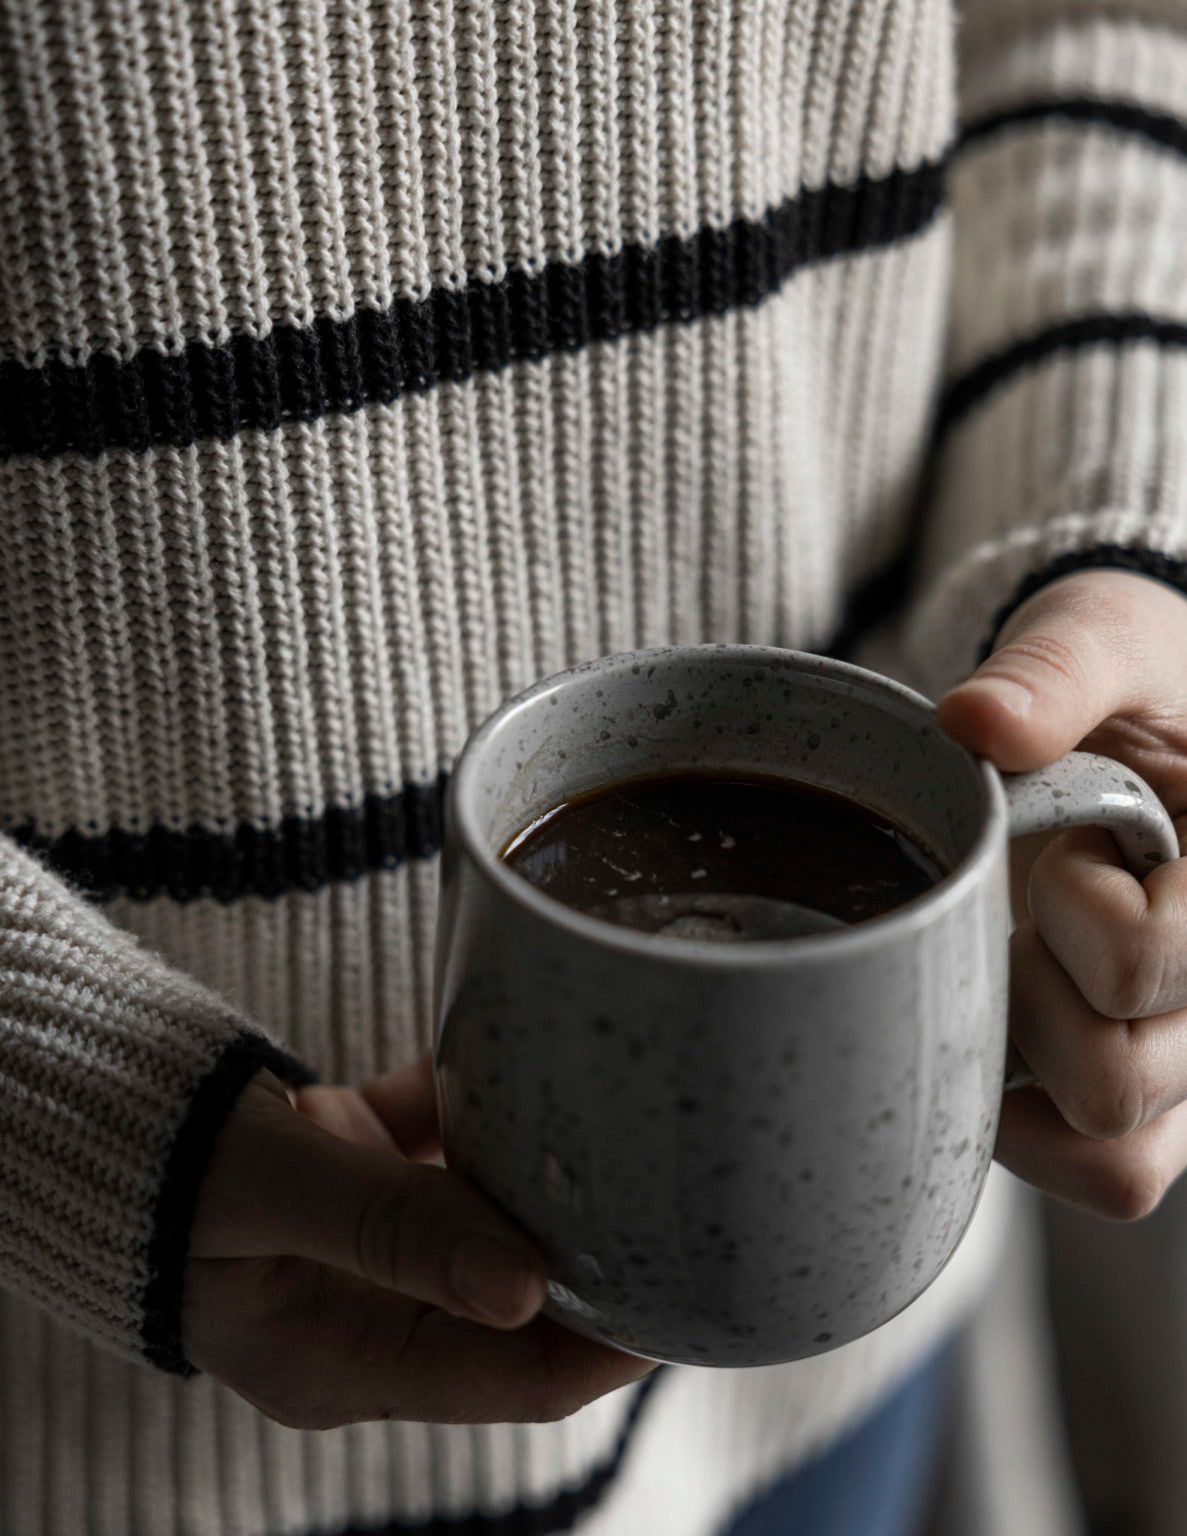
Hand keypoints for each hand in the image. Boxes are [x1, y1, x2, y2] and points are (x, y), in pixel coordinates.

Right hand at [183, 1055, 651, 1426]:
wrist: (90, 1104)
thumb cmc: (157, 1160)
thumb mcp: (268, 1190)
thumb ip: (390, 1225)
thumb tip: (526, 1287)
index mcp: (342, 1358)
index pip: (518, 1381)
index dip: (614, 1345)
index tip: (693, 1289)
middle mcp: (372, 1314)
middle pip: (523, 1305)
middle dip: (604, 1261)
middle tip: (693, 1198)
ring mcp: (372, 1247)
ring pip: (495, 1223)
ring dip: (550, 1180)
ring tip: (639, 1128)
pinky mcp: (367, 1180)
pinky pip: (450, 1152)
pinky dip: (482, 1111)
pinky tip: (517, 1053)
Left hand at [937, 569, 1186, 1220]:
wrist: (1134, 717)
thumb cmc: (1134, 680)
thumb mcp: (1100, 636)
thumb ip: (1054, 673)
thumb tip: (970, 722)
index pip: (1144, 962)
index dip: (1075, 907)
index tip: (1073, 836)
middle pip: (1117, 1082)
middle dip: (1031, 986)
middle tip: (1031, 901)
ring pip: (1114, 1155)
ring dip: (1027, 1057)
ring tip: (1026, 955)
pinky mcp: (1158, 1093)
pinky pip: (1102, 1173)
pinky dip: (1027, 1123)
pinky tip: (1002, 1022)